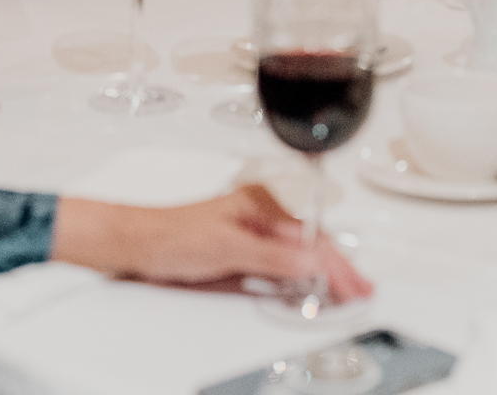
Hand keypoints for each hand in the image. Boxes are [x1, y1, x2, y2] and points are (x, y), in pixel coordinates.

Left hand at [49, 186, 373, 294]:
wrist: (136, 245)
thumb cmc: (169, 234)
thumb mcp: (227, 247)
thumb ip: (271, 257)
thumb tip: (310, 262)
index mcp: (260, 204)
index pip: (310, 237)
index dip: (335, 262)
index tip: (354, 283)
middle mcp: (258, 217)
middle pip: (308, 246)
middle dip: (336, 268)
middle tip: (360, 291)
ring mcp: (250, 235)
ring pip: (296, 257)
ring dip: (320, 275)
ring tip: (344, 292)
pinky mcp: (240, 253)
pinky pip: (279, 267)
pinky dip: (298, 280)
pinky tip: (308, 291)